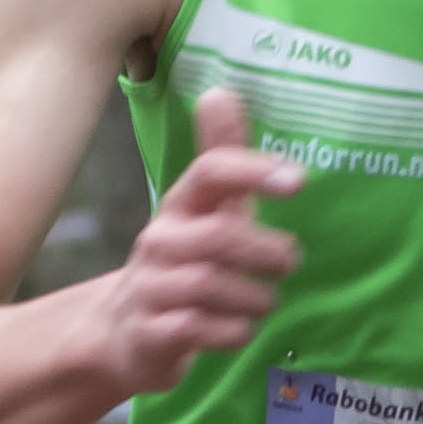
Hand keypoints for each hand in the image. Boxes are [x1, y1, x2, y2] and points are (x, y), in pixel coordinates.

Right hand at [93, 88, 302, 390]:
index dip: (253, 170)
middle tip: (289, 261)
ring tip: (267, 300)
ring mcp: (151, 288)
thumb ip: (222, 157)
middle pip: (218, 237)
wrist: (125, 332)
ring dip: (254, 296)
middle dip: (265, 250)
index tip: (297, 180)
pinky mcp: (150, 332)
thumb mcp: (205, 210)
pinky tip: (241, 329)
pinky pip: (198, 329)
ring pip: (210, 285)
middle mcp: (159, 241)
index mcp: (179, 205)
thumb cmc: (183, 262)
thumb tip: (220, 91)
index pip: (209, 172)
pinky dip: (231, 331)